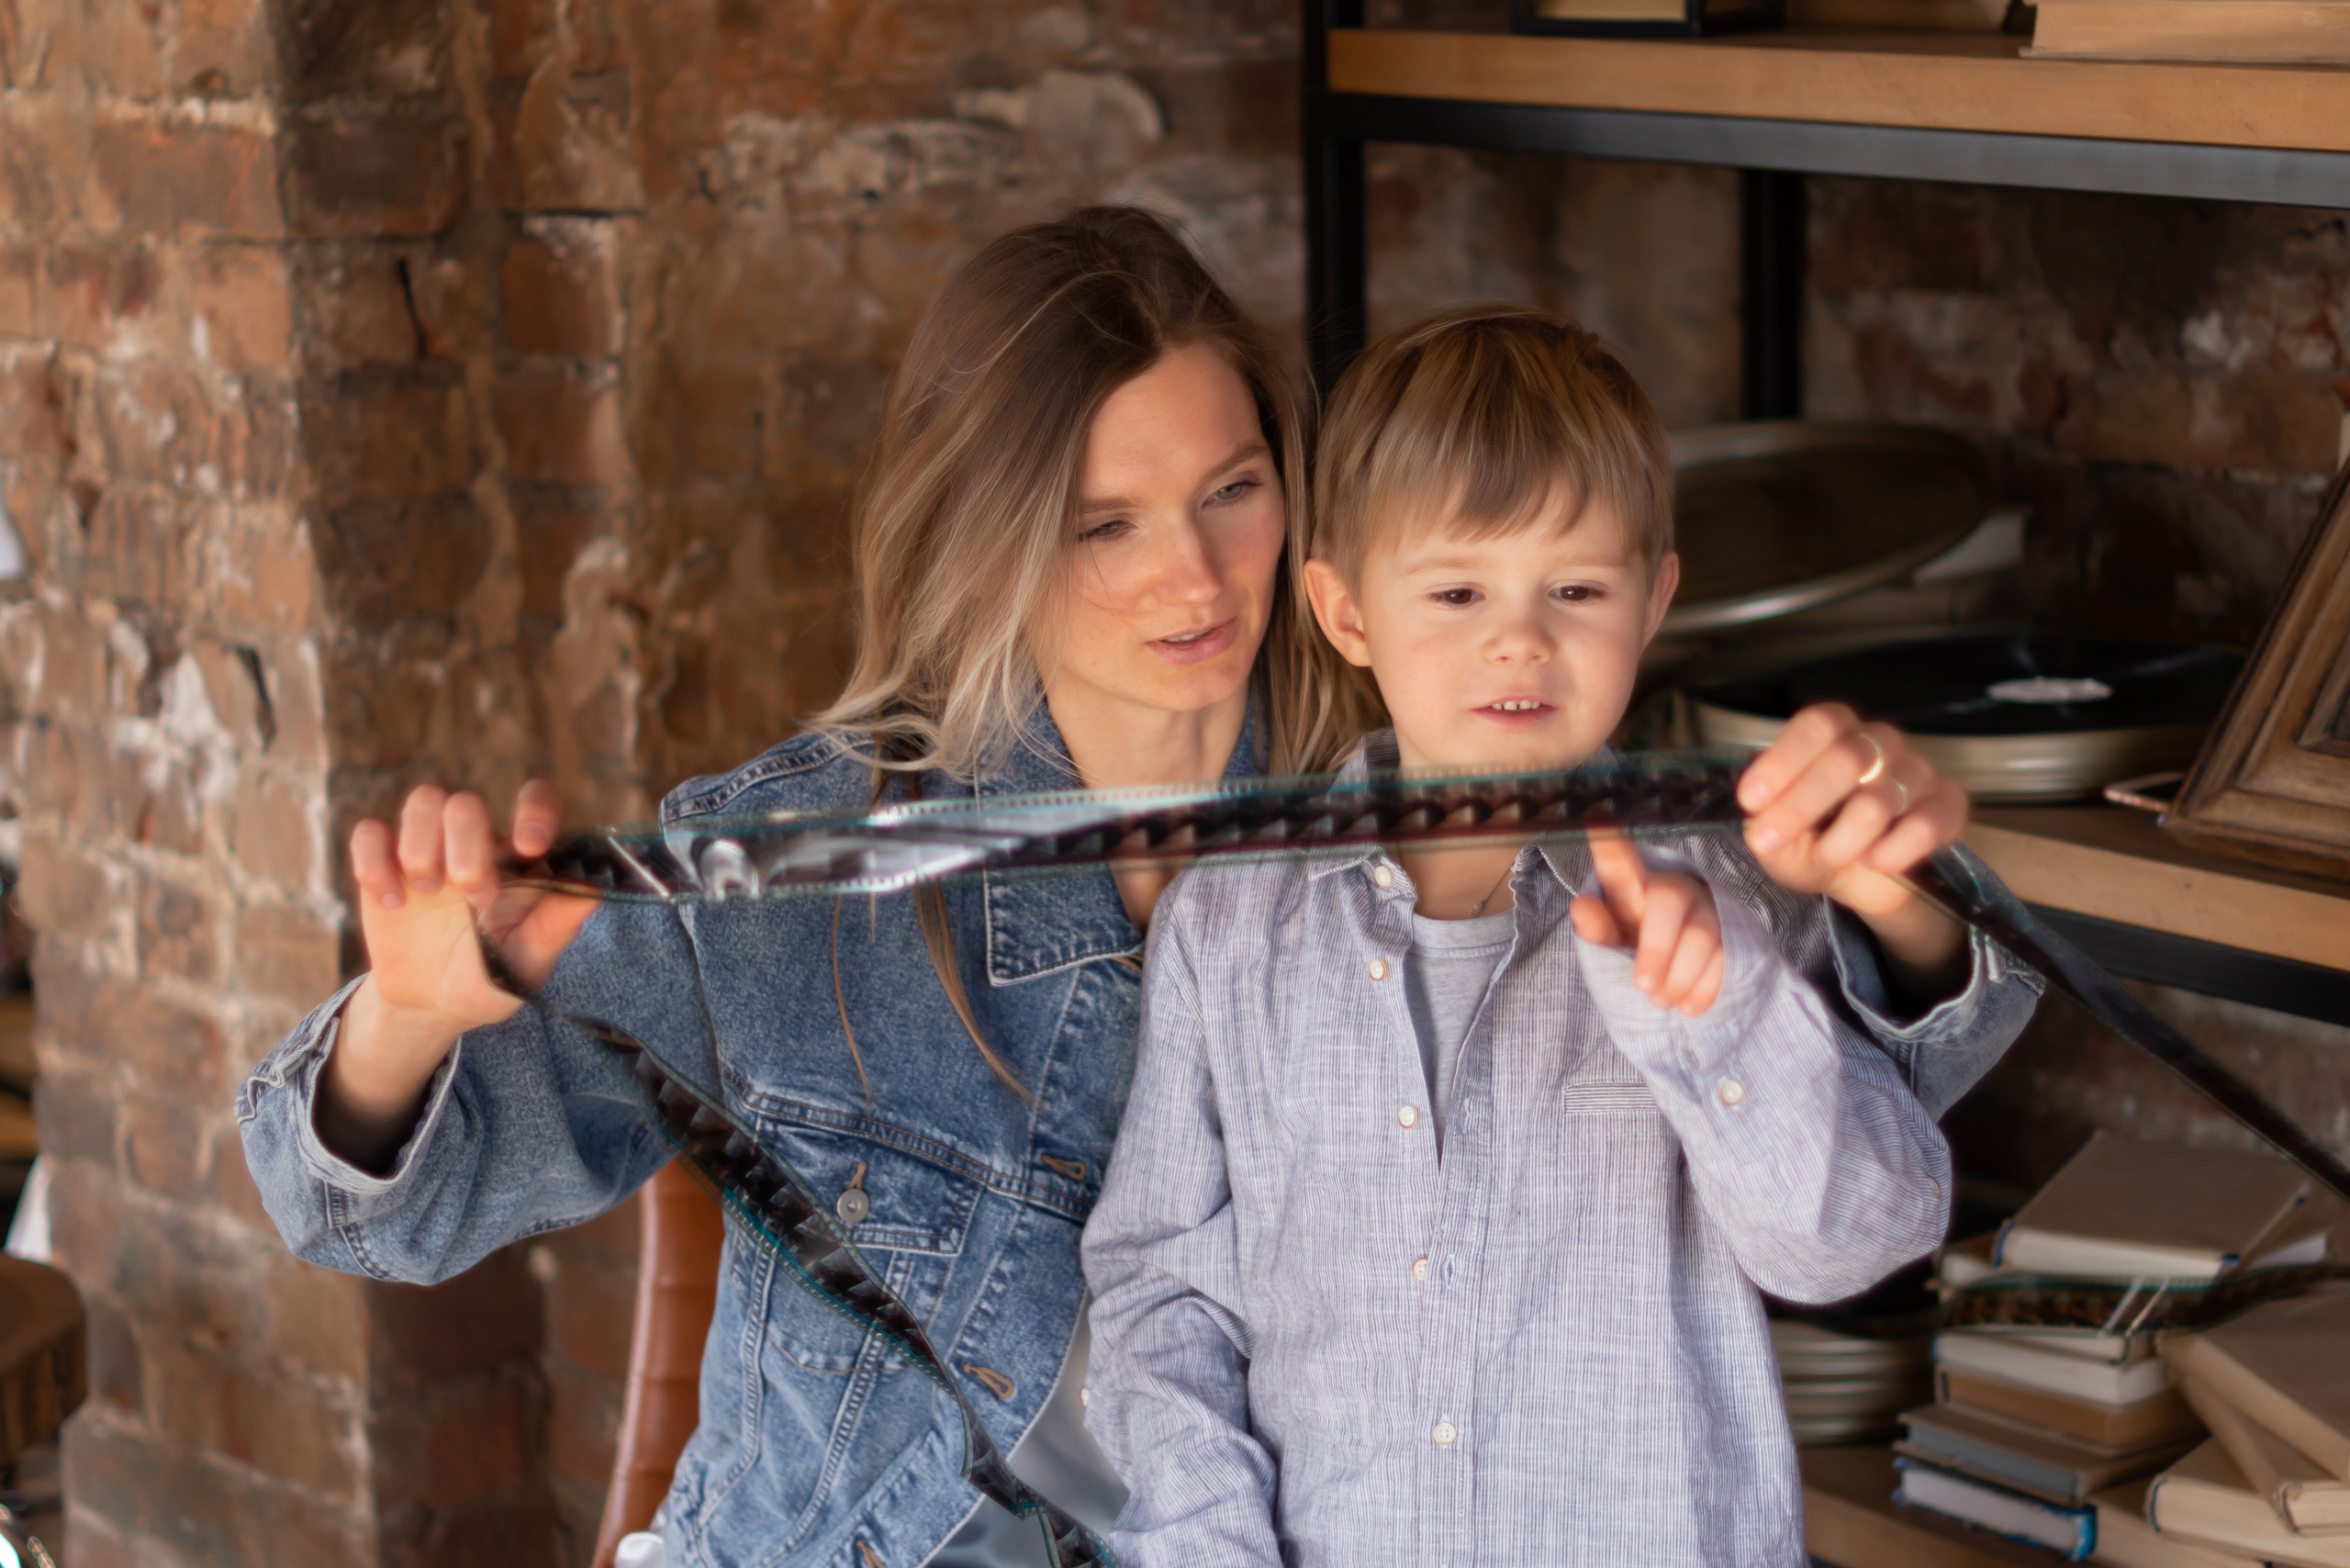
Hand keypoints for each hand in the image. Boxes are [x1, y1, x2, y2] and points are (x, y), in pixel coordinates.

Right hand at [318, 781, 595, 1168]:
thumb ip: (556, 927)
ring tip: (427, 894)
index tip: (529, 845)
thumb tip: (593, 891)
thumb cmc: (491, 979)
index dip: (534, 810)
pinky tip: (390, 902)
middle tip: (474, 897)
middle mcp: (477, 843)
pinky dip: (374, 862)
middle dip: (468, 847)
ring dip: (421, 847)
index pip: (536, 802)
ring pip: (423, 801)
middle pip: (467, 803)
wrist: (432, 1006)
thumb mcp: (527, 965)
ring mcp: (429, 849)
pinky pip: (370, 832)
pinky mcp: (384, 864)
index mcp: (520, 860)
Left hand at [1569, 830, 1724, 1015]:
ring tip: (1661, 1000)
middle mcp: (1673, 891)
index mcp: (1634, 888)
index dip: (1610, 845)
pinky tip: (1689, 1005)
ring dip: (1679, 977)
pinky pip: (1726, 959)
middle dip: (1656, 949)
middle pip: (1669, 900)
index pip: (1620, 865)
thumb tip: (1581, 906)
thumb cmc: (1637, 948)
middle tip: (1642, 985)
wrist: (1678, 975)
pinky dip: (1704, 989)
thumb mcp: (1613, 941)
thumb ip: (1597, 928)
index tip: (1597, 818)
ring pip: (1701, 937)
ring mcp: (1708, 910)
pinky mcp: (1734, 935)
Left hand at [1737, 703, 1968, 994]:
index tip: (1752, 800)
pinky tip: (1875, 861)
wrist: (1864, 879)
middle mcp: (1879, 743)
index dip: (1783, 760)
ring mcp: (1918, 771)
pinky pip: (1927, 824)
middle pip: (1847, 757)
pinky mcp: (1947, 806)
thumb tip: (1761, 830)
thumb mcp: (1780, 841)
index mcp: (1835, 734)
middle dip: (1801, 804)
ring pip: (1880, 799)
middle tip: (1771, 839)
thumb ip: (1768, 831)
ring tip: (1827, 857)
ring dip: (1844, 839)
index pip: (1818, 725)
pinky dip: (1895, 850)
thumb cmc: (1814, 843)